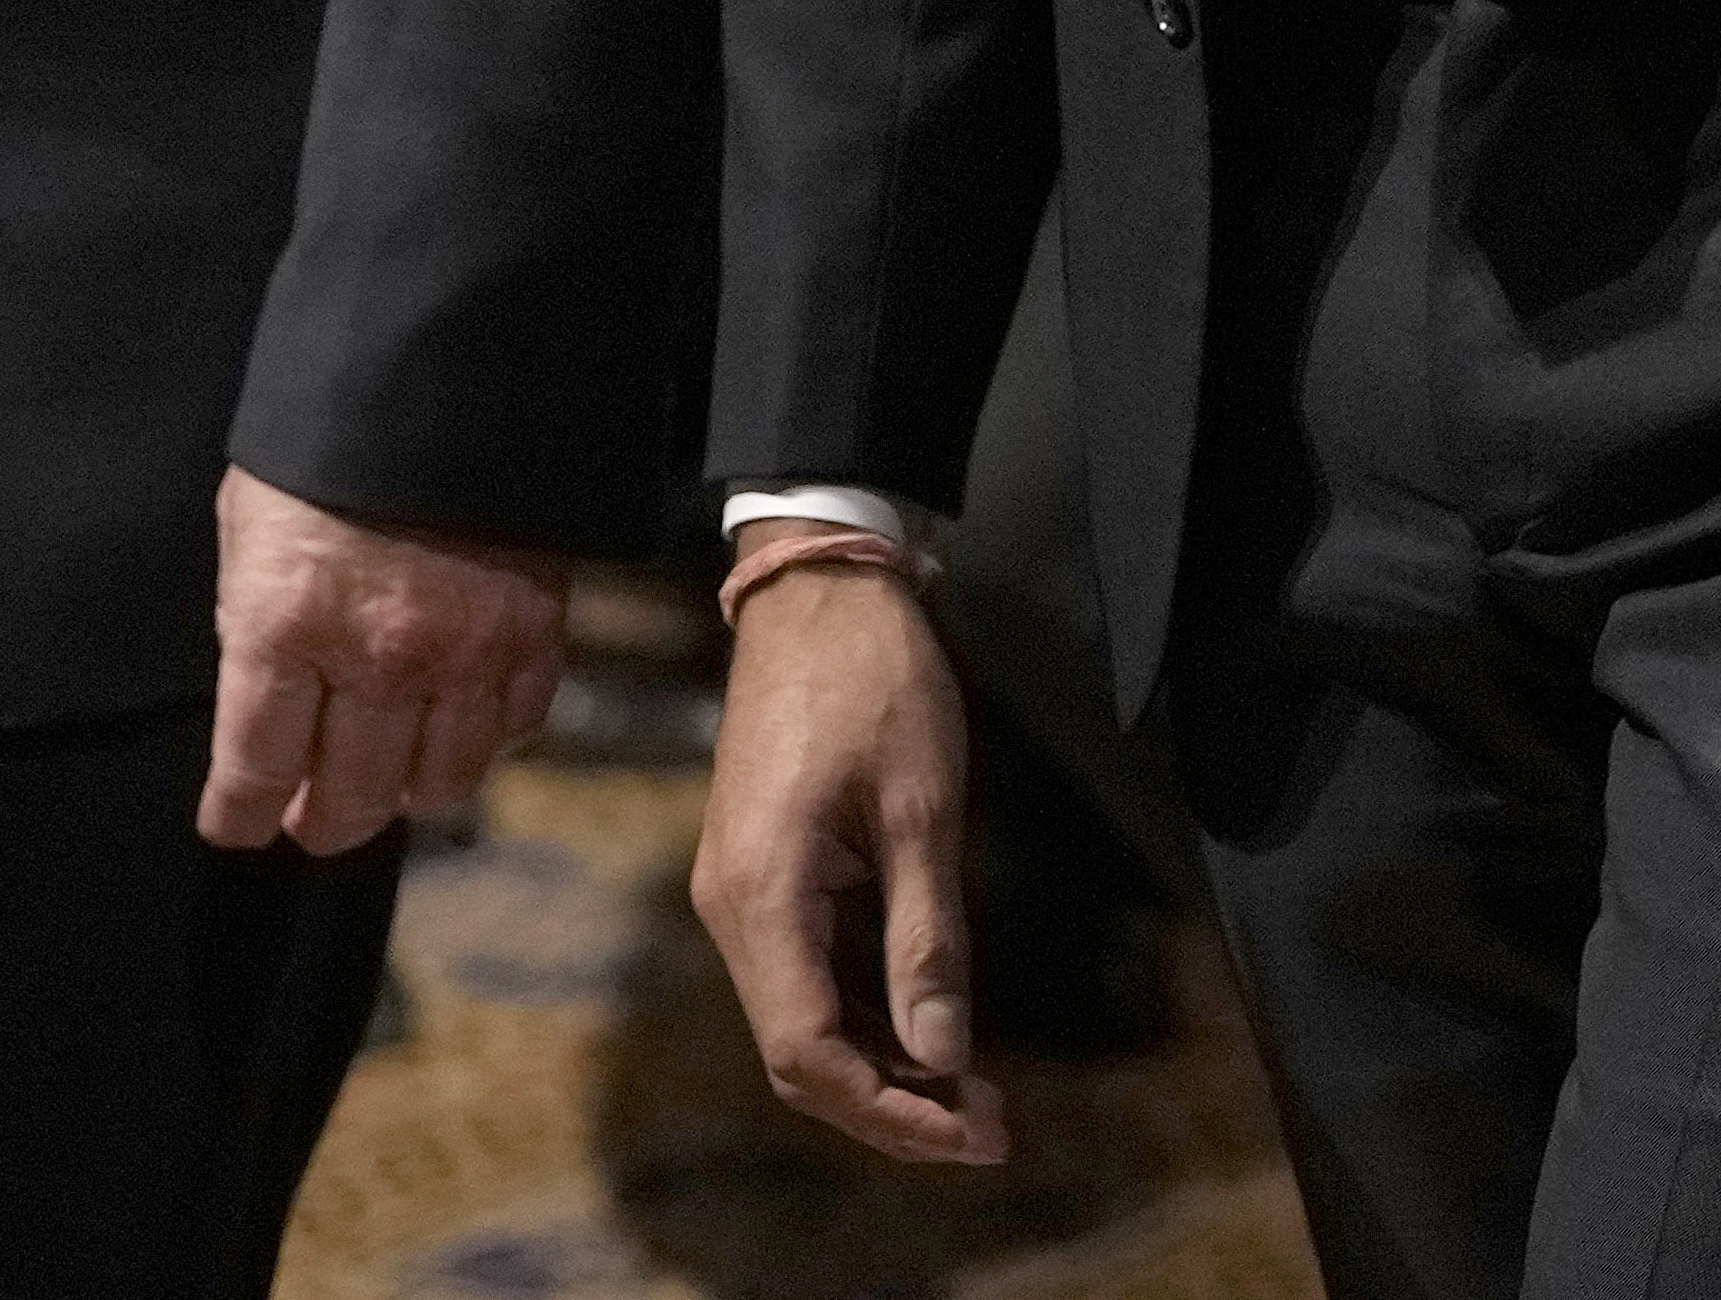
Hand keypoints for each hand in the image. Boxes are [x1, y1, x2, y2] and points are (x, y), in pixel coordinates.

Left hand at [197, 468, 564, 857]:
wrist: (441, 364)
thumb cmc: (322, 441)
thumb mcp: (249, 527)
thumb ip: (258, 624)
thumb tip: (268, 705)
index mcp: (286, 626)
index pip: (254, 768)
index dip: (238, 815)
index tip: (234, 826)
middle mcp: (376, 657)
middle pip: (349, 798)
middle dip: (320, 821)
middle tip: (311, 818)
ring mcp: (464, 651)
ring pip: (438, 784)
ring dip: (405, 794)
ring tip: (387, 781)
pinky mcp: (533, 631)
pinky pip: (513, 728)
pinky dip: (485, 742)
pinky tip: (458, 726)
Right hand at [684, 556, 1003, 1164]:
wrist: (817, 588)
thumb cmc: (875, 683)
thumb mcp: (922, 810)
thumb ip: (927, 939)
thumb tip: (944, 1056)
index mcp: (762, 895)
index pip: (809, 1054)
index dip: (892, 1113)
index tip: (975, 1132)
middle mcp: (732, 908)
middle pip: (798, 1054)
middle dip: (891, 1104)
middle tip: (988, 1124)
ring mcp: (739, 892)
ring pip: (799, 1021)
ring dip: (880, 1066)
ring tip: (972, 1089)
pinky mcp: (759, 874)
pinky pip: (803, 975)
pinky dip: (862, 1014)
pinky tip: (925, 1026)